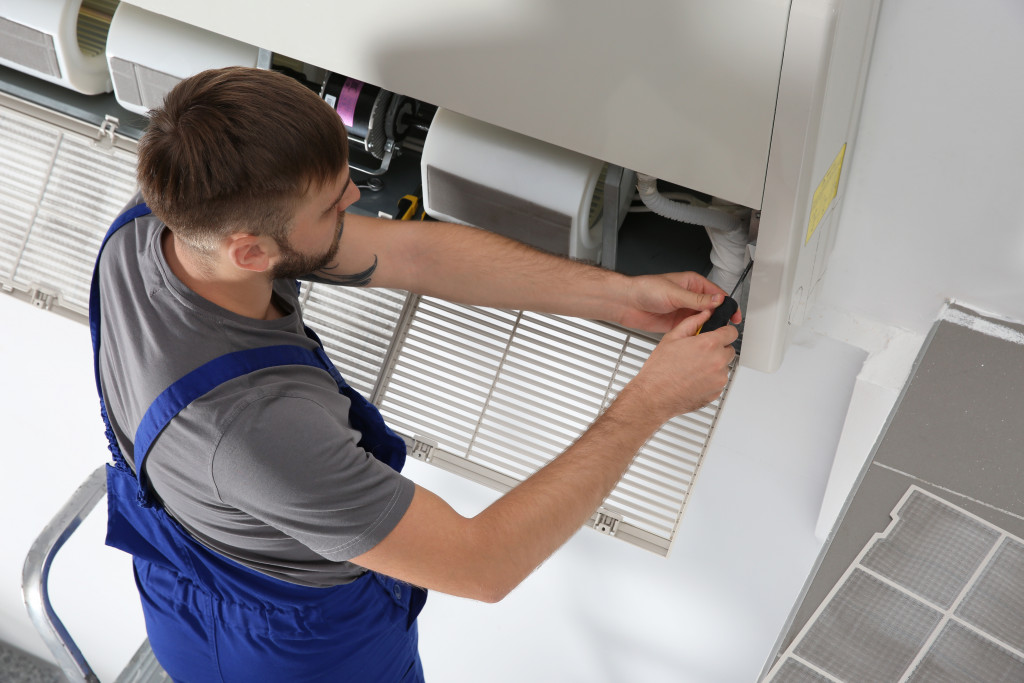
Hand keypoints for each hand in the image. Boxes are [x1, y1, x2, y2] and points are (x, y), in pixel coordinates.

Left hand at [616, 272, 741, 332]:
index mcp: (692, 284)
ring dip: (709, 328)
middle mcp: (690, 297)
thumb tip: (717, 300)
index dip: (727, 304)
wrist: (627, 303)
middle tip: (726, 328)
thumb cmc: (645, 289)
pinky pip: (693, 329)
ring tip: (714, 334)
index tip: (734, 315)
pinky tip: (700, 338)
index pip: (716, 294)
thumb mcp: (674, 293)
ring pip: (704, 321)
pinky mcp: (678, 324)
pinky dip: (698, 334)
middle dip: (720, 318)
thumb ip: (697, 299)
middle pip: (712, 309)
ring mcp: (684, 311)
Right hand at [623, 309, 737, 420]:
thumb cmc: (660, 370)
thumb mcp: (672, 338)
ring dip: (714, 365)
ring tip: (693, 368)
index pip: (732, 332)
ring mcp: (718, 379)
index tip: (720, 334)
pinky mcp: (716, 392)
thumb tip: (704, 315)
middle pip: (729, 349)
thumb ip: (692, 323)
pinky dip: (710, 379)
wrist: (654, 396)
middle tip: (700, 353)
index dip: (724, 331)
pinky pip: (719, 381)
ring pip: (724, 366)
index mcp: (708, 344)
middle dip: (718, 349)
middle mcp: (717, 361)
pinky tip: (694, 379)